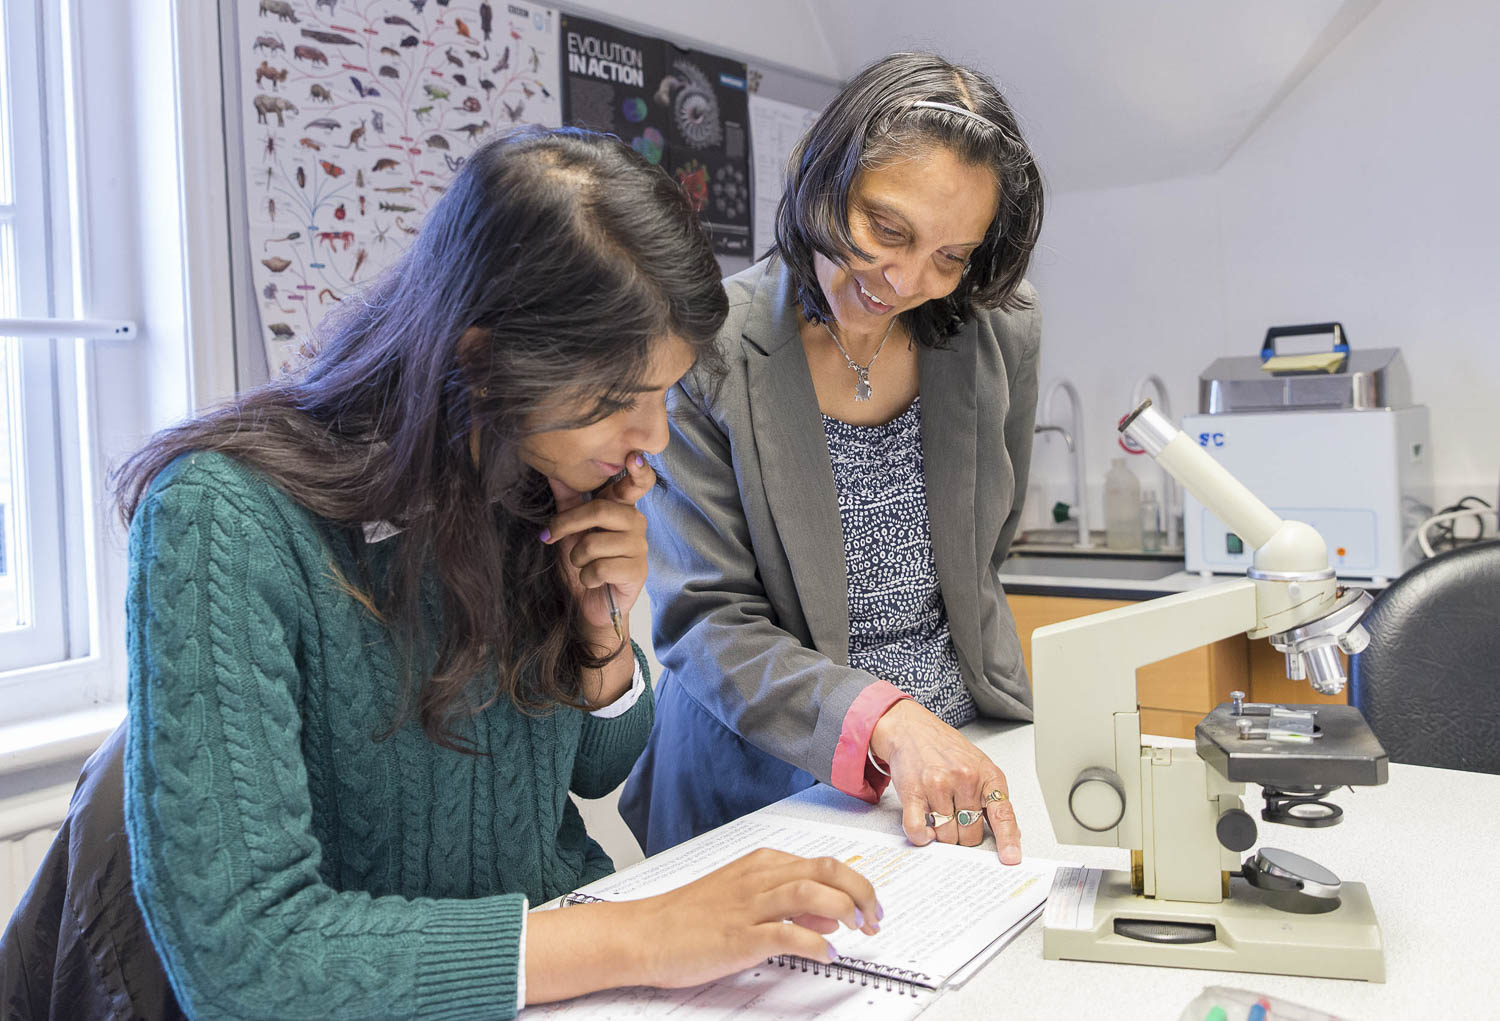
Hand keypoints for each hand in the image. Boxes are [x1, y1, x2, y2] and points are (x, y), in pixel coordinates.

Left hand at [541, 454, 653, 635]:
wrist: (588, 603)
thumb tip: (554, 468)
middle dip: (567, 524)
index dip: (639, 470)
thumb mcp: (570, 528)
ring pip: (595, 543)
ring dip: (576, 558)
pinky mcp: (638, 571)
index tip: (634, 456)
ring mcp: (639, 547)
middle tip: (550, 536)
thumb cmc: (581, 562)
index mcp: (621, 507)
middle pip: (600, 510)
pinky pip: (601, 567)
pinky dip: (586, 577)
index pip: (638, 483)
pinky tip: (593, 580)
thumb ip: (567, 499)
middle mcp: (635, 522)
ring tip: (582, 565)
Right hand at [626, 848, 882, 988]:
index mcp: (761, 865)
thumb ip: (788, 904)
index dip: (856, 883)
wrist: (644, 934)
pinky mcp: (739, 936)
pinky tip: (827, 955)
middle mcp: (758, 878)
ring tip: (858, 930)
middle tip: (875, 917)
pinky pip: (787, 934)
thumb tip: (829, 913)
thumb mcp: (743, 899)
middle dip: (860, 891)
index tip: (870, 906)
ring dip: (844, 909)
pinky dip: (815, 944)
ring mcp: (748, 906)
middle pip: (825, 869)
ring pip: (810, 892)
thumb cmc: (689, 918)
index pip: (823, 863)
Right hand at [869, 699, 1021, 863]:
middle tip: (957, 820)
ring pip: (947, 835)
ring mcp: (938, 785)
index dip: (1008, 839)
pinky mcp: (914, 792)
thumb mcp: (978, 764)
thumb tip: (1008, 832)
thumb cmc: (944, 748)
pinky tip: (925, 830)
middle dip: (965, 835)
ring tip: (940, 815)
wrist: (911, 728)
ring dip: (943, 835)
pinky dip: (922, 836)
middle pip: (971, 834)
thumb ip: (991, 796)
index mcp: (986, 774)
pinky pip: (919, 828)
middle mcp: (964, 779)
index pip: (1002, 813)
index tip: (1010, 858)